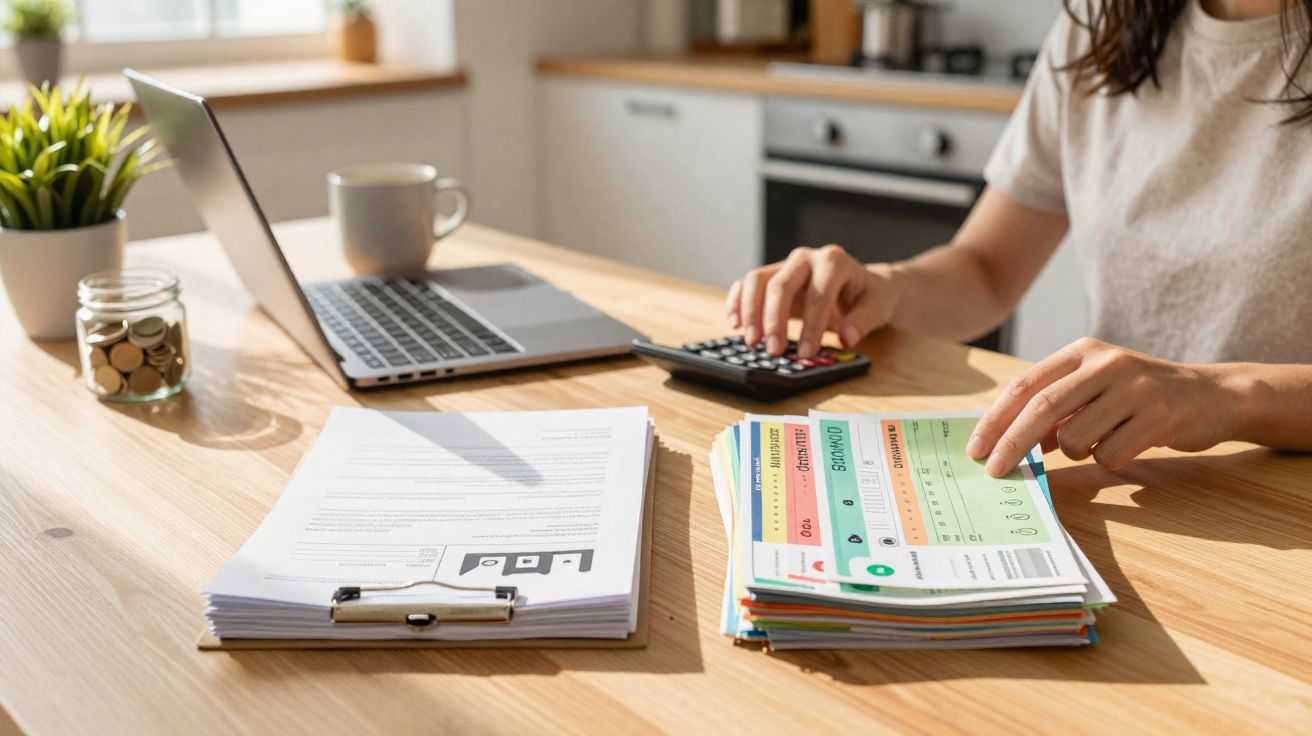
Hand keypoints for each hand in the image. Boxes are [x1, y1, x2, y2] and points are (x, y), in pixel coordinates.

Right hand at [725, 245, 895, 357]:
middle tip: (772, 351)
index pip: (817, 295)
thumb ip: (863, 322)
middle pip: (780, 285)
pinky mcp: (771, 275)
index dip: (811, 326)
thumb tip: (847, 337)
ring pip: (757, 281)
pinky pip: (747, 284)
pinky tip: (735, 324)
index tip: (806, 354)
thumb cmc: (869, 296)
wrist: (861, 283)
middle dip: (774, 321)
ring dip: (750, 312)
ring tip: (751, 341)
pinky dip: (737, 301)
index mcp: (833, 261)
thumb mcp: (877, 307)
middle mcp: (805, 258)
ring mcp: (785, 264)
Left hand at [967, 337, 1239, 476]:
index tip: (976, 449)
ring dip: (1075, 453)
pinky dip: (1108, 460)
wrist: (1214, 396)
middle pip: (1041, 409)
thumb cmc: (1140, 398)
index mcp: (1083, 352)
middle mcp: (1106, 363)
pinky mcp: (1159, 416)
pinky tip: (1129, 445)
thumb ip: (1055, 409)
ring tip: (1100, 441)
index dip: (996, 419)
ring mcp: (1135, 388)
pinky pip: (1110, 455)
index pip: (1025, 385)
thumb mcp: (1095, 390)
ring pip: (1075, 437)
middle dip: (1012, 445)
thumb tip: (1008, 442)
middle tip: (995, 472)